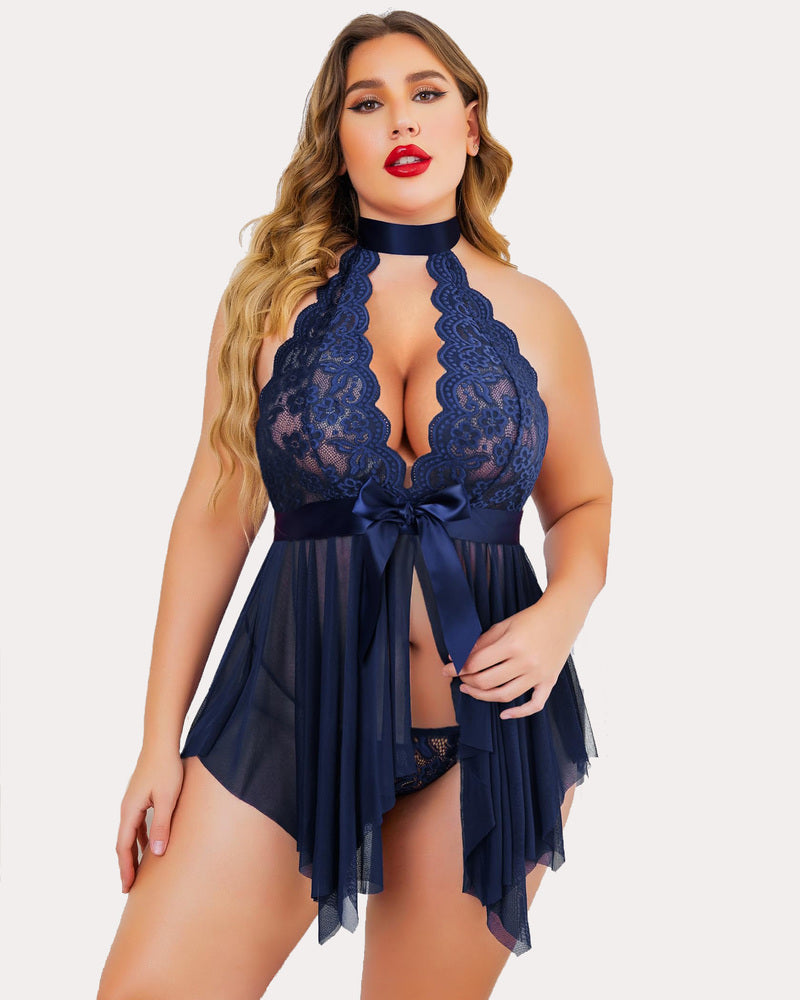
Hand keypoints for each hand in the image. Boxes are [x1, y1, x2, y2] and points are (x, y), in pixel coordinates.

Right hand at [116, 745, 184, 891]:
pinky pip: (137, 823)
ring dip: (133, 853)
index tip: (127, 888)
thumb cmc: (166, 768)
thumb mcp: (167, 799)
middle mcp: (126, 807)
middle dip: (126, 865)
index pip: (123, 846)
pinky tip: (149, 845)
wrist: (161, 742)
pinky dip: (140, 838)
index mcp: (129, 810)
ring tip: (139, 872)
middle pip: (123, 843)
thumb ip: (161, 826)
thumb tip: (156, 854)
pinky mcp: (141, 796)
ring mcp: (133, 801)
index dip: (125, 868)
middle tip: (130, 888)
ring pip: (130, 833)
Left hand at [441, 600, 574, 719]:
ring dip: (483, 696)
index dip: (458, 668)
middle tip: (459, 679)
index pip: (477, 663)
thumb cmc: (530, 619)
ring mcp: (538, 674)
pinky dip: (519, 713)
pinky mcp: (548, 681)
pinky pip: (534, 705)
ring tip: (470, 690)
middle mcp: (525, 662)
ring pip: (505, 695)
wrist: (561, 617)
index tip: (447, 670)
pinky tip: (503, 715)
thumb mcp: (503, 626)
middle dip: (468, 682)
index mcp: (512, 645)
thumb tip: (457, 657)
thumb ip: (480, 643)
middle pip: (488, 681)